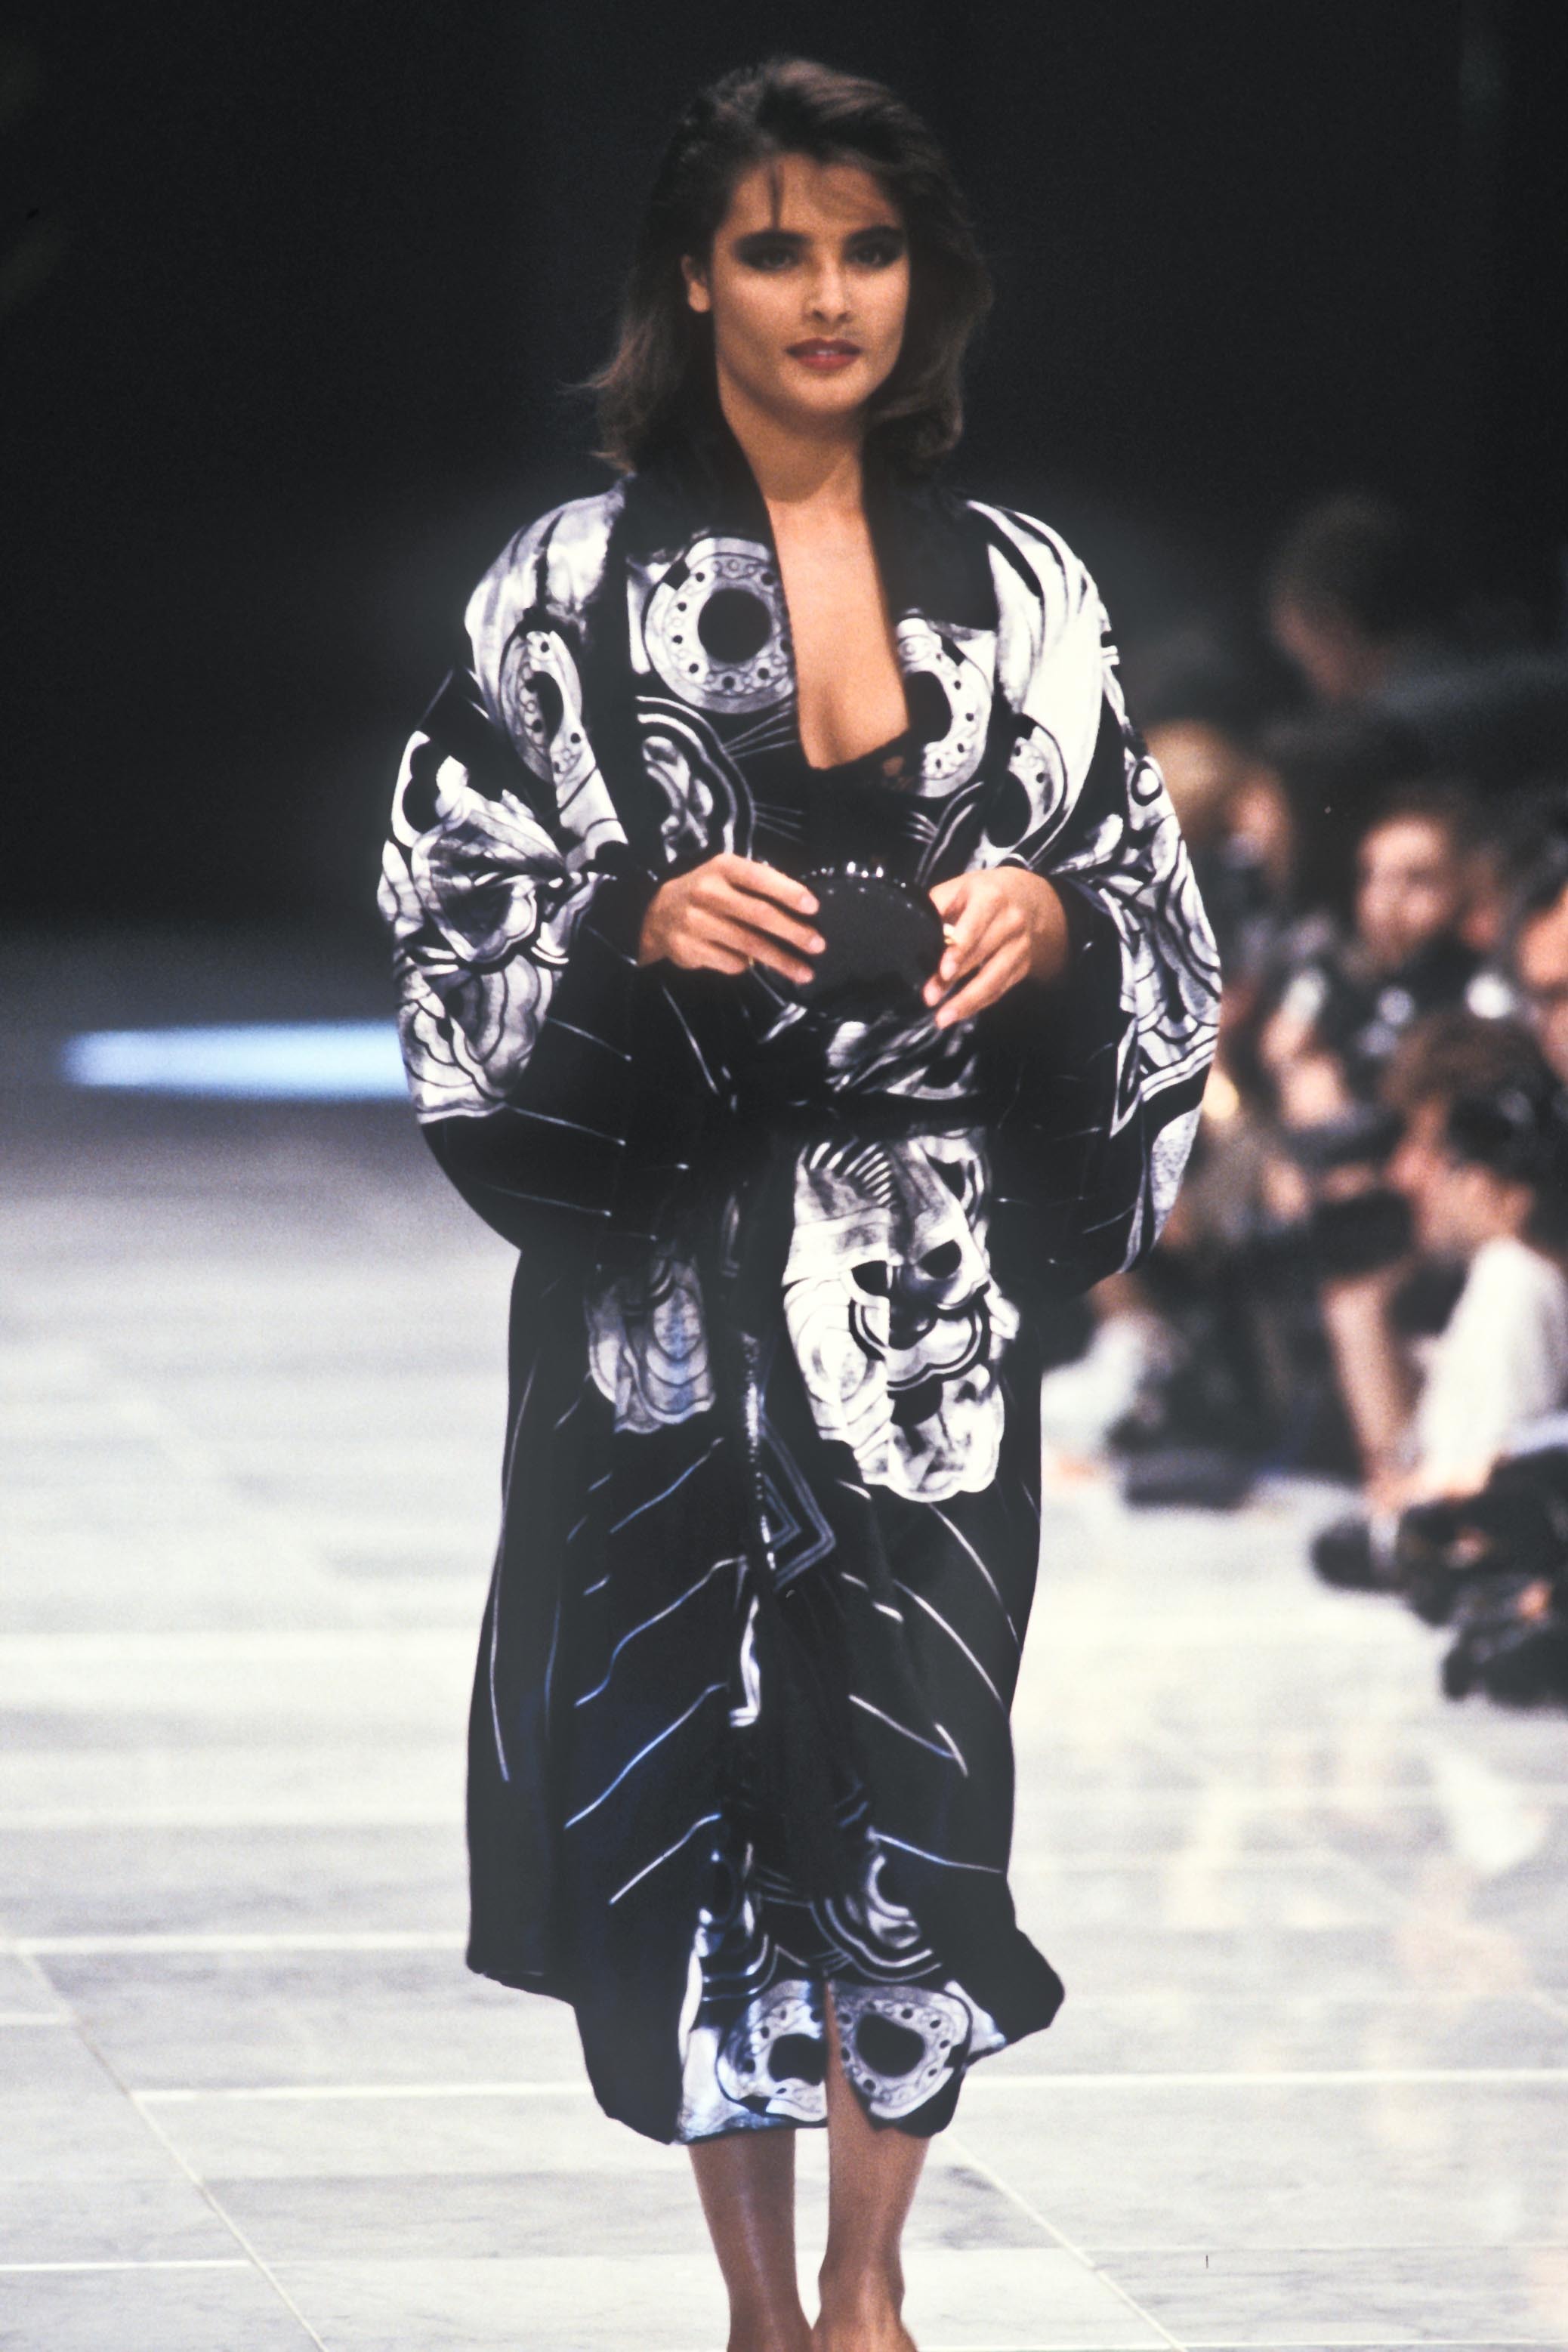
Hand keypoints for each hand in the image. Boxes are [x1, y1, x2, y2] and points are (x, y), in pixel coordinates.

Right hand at [637, 853, 822, 984]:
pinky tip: (754, 967)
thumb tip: (804, 909)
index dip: (788, 892)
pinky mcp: (688, 948)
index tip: (813, 907)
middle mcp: (707, 891)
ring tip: (805, 972)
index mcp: (722, 868)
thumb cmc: (708, 893)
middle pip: (758, 914)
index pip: (760, 878)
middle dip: (793, 932)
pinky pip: (730, 962)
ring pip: (748, 945)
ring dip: (781, 960)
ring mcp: (695, 921)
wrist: (658, 914)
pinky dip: (747, 966)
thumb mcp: (727, 876)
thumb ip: (759, 886)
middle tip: (818, 945)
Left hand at [923, 867, 1068, 1027]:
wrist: (1033, 899)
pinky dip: (978, 1003)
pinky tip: (960, 1013)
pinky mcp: (1023, 967)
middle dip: (953, 981)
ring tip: (943, 1018)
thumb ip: (937, 905)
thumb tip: (912, 929)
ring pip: (994, 979)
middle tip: (929, 998)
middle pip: (980, 956)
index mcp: (990, 898)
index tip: (944, 970)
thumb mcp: (961, 887)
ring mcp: (1019, 947)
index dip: (959, 950)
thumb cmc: (986, 892)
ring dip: (967, 1002)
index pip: (974, 927)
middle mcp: (1010, 923)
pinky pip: (999, 989)